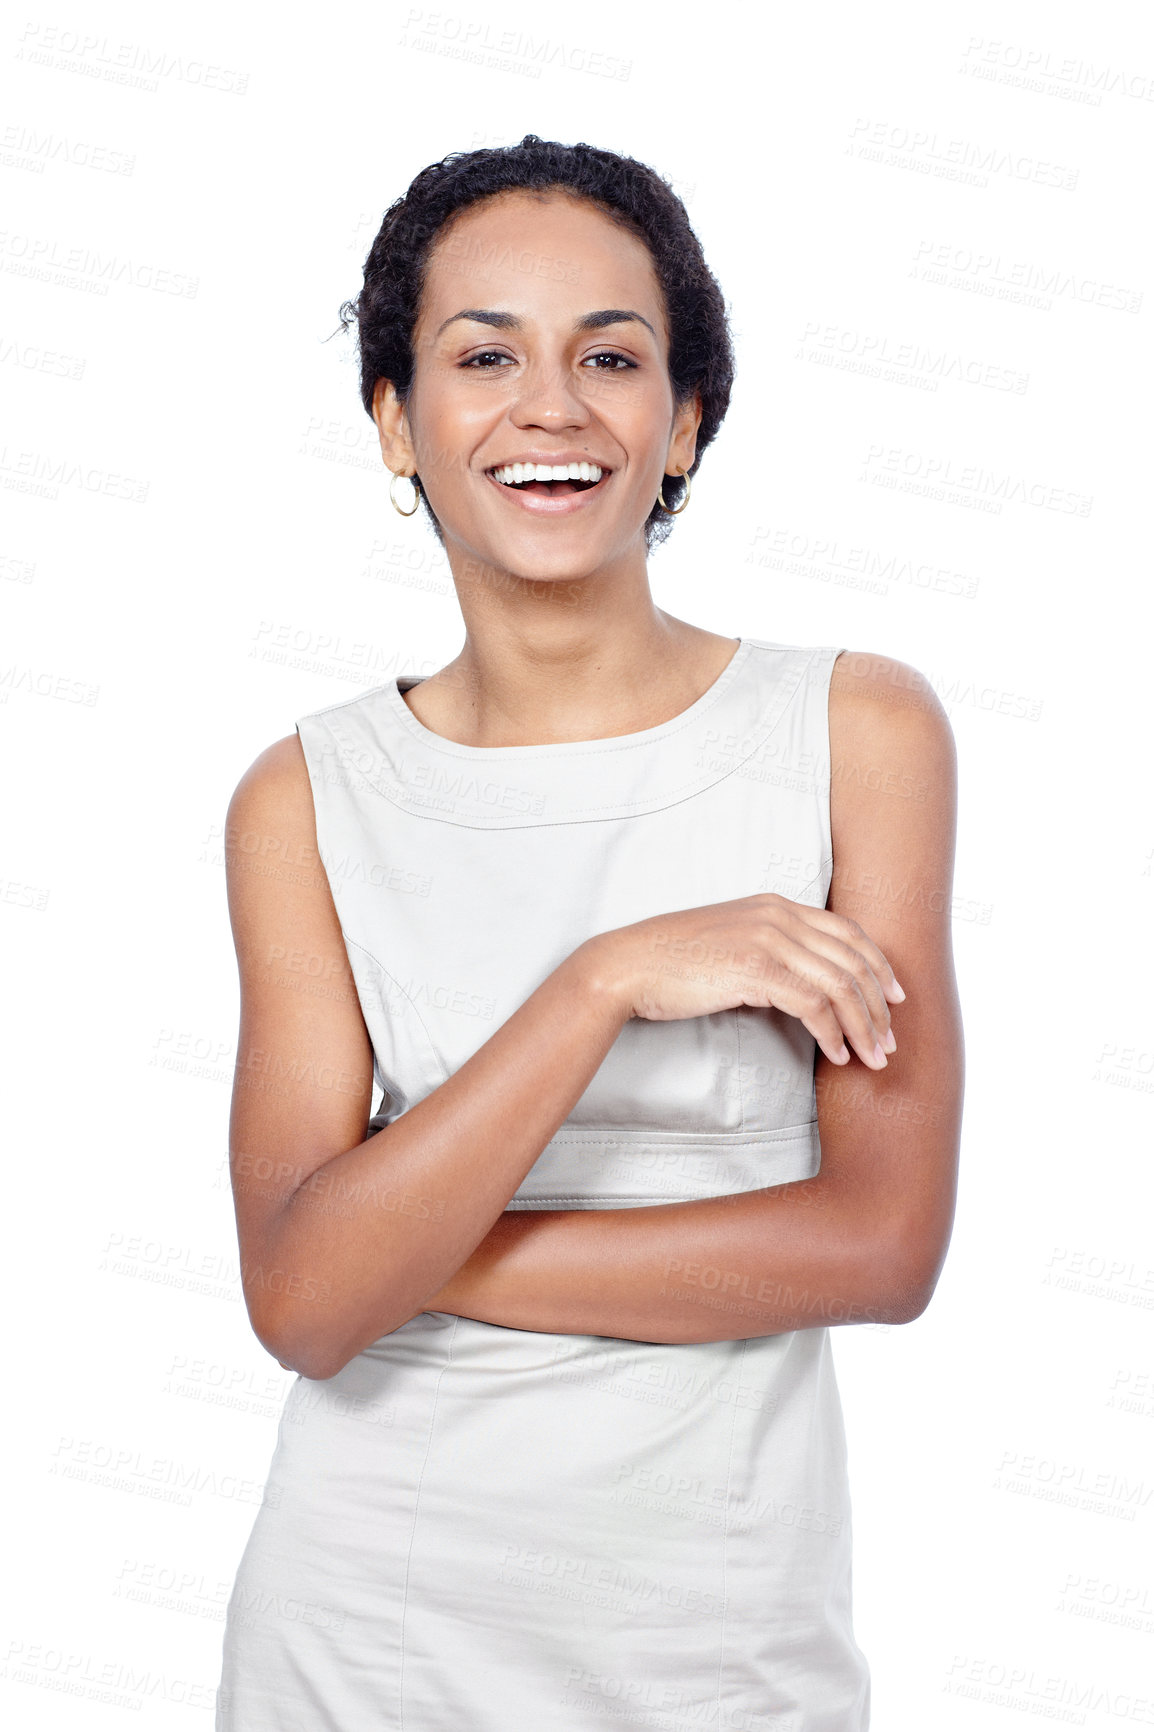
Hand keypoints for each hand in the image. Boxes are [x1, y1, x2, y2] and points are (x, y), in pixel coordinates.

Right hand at [582, 893, 904, 1070]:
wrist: (628, 965)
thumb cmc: (672, 962)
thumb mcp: (730, 942)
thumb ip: (768, 951)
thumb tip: (798, 984)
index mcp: (775, 905)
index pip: (848, 931)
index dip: (879, 965)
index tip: (895, 997)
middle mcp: (779, 915)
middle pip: (853, 959)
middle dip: (879, 1004)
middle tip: (890, 1040)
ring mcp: (768, 939)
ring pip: (841, 985)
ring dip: (864, 1026)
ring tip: (873, 1057)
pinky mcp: (756, 969)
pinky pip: (814, 1004)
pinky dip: (833, 1033)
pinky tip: (837, 1054)